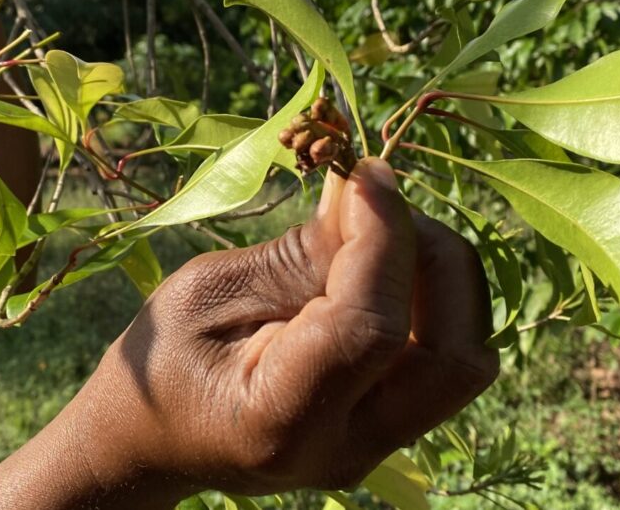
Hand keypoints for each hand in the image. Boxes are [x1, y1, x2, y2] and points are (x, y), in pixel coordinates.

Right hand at [0, 158, 498, 508]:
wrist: (152, 440)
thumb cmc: (159, 363)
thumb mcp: (208, 292)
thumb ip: (300, 253)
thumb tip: (372, 190)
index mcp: (282, 420)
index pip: (372, 328)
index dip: (383, 236)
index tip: (365, 172)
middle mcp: (347, 448)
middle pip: (454, 356)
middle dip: (435, 257)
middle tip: (378, 202)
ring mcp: (377, 446)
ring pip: (467, 357)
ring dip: (441, 276)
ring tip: (379, 231)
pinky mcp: (390, 427)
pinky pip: (445, 355)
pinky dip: (431, 296)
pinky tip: (379, 264)